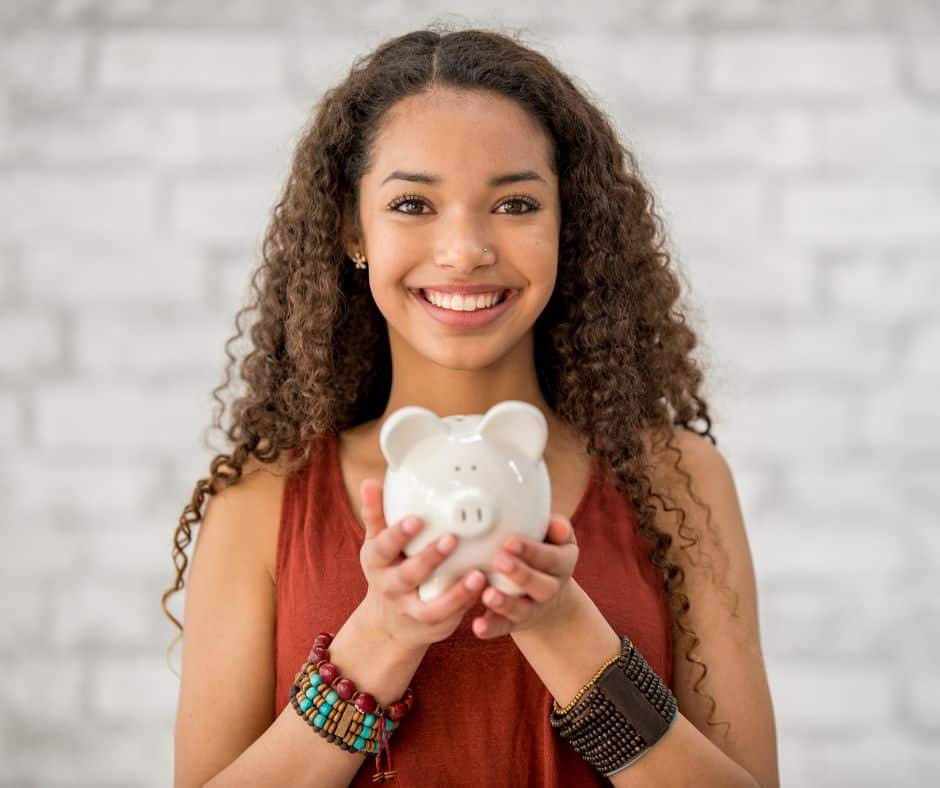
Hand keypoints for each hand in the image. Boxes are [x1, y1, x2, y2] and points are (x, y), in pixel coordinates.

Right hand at [357, 478, 486, 652]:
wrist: (389, 622)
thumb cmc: (389, 569)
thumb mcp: (377, 544)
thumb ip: (376, 514)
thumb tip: (369, 482)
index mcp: (377, 562)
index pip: (383, 546)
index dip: (398, 534)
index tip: (416, 519)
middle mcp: (392, 588)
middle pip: (408, 575)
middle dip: (429, 558)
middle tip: (452, 539)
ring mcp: (412, 610)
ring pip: (432, 607)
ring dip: (456, 592)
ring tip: (477, 574)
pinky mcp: (433, 625)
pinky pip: (451, 617)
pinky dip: (467, 603)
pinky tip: (483, 586)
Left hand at [472, 514, 578, 639]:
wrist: (550, 596)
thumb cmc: (545, 553)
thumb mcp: (556, 539)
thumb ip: (555, 528)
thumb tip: (557, 524)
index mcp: (563, 564)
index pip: (552, 558)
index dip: (532, 551)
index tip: (510, 541)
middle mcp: (551, 589)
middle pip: (542, 586)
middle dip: (520, 574)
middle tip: (499, 560)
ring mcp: (533, 608)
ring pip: (522, 610)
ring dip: (505, 603)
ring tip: (488, 595)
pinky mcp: (515, 623)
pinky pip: (503, 626)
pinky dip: (491, 627)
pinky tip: (478, 625)